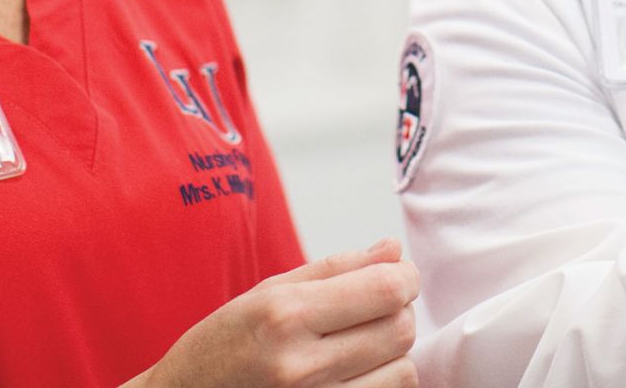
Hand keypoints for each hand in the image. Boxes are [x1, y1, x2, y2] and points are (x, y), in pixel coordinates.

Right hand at [135, 237, 419, 387]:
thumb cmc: (220, 349)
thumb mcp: (266, 294)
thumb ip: (335, 270)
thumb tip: (393, 250)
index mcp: (285, 316)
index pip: (385, 290)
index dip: (405, 277)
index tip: (398, 276)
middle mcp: (301, 366)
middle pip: (400, 330)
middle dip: (399, 312)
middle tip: (375, 308)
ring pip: (403, 371)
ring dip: (392, 354)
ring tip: (358, 347)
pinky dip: (382, 382)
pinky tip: (355, 373)